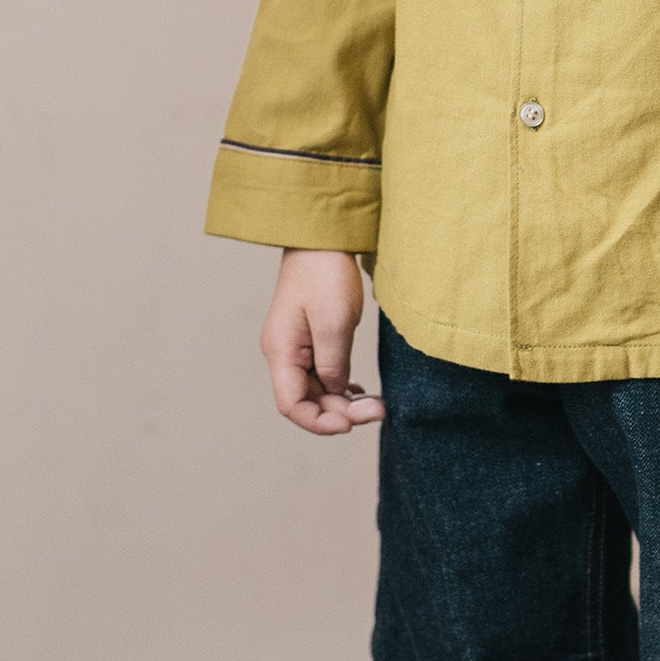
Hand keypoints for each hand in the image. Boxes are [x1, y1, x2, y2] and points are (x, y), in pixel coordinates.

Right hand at [262, 249, 385, 434]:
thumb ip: (334, 365)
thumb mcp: (335, 322)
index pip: (292, 405)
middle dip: (340, 413)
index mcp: (281, 351)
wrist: (322, 236)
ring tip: (375, 403)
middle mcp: (283, 354)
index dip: (320, 423)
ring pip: (316, 390)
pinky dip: (340, 387)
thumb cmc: (325, 272)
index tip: (352, 425)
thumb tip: (337, 392)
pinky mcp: (310, 339)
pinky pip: (321, 374)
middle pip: (306, 401)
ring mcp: (296, 347)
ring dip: (343, 402)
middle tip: (379, 410)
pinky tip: (360, 391)